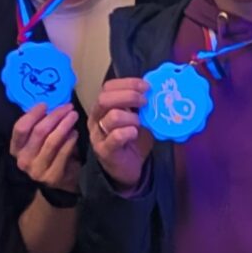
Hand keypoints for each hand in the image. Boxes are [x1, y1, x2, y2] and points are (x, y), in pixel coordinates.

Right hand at [9, 102, 83, 190]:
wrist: (62, 180)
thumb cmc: (49, 153)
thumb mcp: (39, 139)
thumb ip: (38, 124)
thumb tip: (48, 104)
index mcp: (16, 148)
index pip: (20, 128)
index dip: (32, 114)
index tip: (45, 104)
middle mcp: (23, 160)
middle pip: (39, 132)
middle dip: (55, 116)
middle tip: (68, 107)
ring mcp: (37, 170)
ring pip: (52, 141)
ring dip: (65, 125)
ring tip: (73, 116)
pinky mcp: (52, 176)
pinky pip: (63, 153)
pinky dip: (70, 140)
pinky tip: (75, 133)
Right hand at [90, 75, 154, 189]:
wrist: (127, 169)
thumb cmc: (132, 141)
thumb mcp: (137, 118)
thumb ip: (140, 105)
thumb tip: (155, 90)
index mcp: (103, 107)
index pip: (108, 87)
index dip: (128, 83)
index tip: (146, 86)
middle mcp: (96, 118)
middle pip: (105, 98)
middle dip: (129, 96)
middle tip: (145, 102)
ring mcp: (98, 135)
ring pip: (112, 116)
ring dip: (132, 117)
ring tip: (140, 123)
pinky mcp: (105, 150)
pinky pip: (115, 136)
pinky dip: (129, 132)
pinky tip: (135, 134)